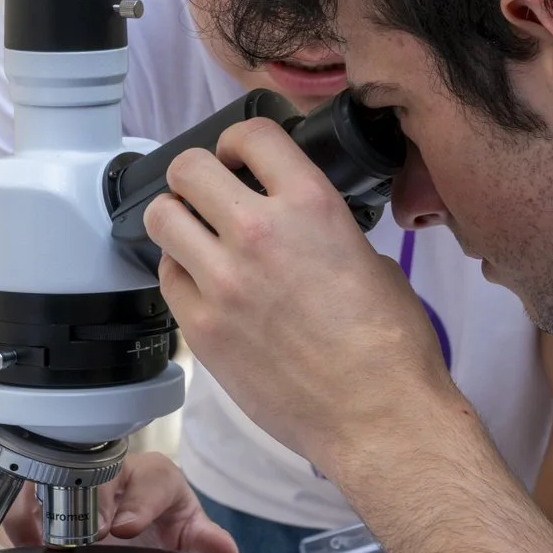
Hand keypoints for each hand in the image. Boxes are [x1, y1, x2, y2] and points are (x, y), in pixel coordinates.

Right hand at [0, 451, 237, 552]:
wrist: (140, 523)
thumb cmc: (162, 517)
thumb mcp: (189, 530)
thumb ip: (207, 541)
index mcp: (154, 476)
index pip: (149, 480)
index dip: (137, 505)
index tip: (125, 529)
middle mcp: (111, 471)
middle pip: (88, 477)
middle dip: (82, 509)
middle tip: (81, 542)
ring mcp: (75, 481)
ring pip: (49, 483)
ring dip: (45, 516)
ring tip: (48, 547)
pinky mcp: (44, 496)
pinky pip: (24, 504)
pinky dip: (22, 527)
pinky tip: (28, 548)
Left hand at [144, 118, 463, 476]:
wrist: (378, 417)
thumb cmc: (391, 347)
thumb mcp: (371, 259)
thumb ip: (321, 229)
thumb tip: (297, 225)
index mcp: (310, 206)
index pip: (250, 135)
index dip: (239, 141)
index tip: (239, 156)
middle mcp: (258, 234)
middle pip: (188, 169)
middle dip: (197, 176)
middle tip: (210, 194)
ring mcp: (222, 283)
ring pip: (160, 219)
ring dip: (177, 220)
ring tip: (198, 237)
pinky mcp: (202, 329)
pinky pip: (166, 279)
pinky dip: (180, 274)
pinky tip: (204, 285)